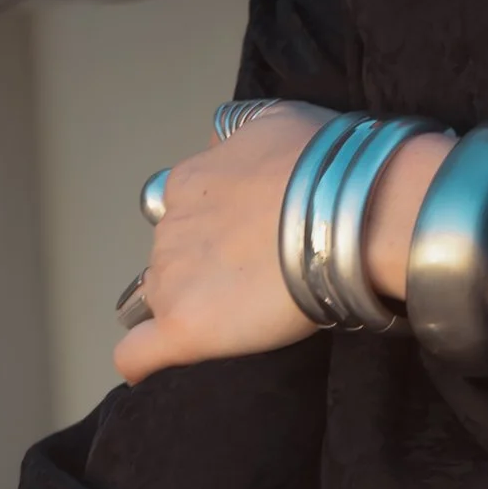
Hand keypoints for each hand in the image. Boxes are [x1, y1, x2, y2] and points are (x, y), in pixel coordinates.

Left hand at [114, 104, 451, 379]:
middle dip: (207, 267)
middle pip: (174, 257)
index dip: (218, 230)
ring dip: (194, 306)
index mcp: (189, 182)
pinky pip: (138, 353)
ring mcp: (172, 279)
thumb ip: (240, 135)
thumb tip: (221, 141)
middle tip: (260, 277)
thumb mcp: (276, 121)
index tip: (253, 241)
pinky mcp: (184, 326)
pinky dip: (143, 361)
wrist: (349, 213)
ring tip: (244, 316)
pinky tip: (157, 366)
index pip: (183, 212)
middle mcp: (170, 228)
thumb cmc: (324, 165)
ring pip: (162, 299)